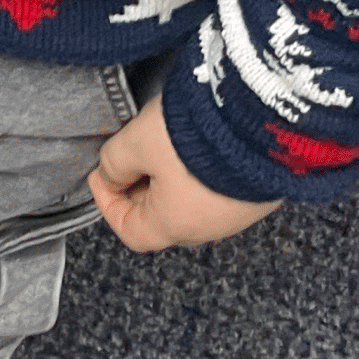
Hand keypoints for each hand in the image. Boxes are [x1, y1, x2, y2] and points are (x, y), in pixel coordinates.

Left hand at [88, 95, 279, 251]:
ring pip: (190, 205)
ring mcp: (237, 214)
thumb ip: (115, 162)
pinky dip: (197, 175)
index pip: (131, 232)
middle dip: (138, 190)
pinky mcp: (257, 194)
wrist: (258, 125)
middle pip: (160, 220)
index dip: (107, 203)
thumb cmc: (193, 139)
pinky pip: (217, 193)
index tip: (101, 173)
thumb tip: (110, 176)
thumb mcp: (137, 143)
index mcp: (174, 225)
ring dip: (168, 181)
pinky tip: (193, 147)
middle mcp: (208, 229)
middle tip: (128, 157)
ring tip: (159, 146)